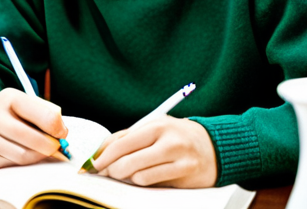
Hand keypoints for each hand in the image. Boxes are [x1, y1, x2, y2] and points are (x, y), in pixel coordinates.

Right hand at [0, 88, 68, 169]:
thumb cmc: (10, 116)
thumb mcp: (26, 104)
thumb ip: (47, 113)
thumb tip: (62, 134)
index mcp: (9, 98)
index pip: (45, 116)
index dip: (58, 128)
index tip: (62, 133)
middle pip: (33, 139)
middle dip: (51, 146)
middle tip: (56, 148)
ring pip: (23, 156)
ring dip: (39, 156)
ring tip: (41, 151)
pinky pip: (12, 166)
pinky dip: (23, 163)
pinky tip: (24, 154)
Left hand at [91, 116, 216, 187]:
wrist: (213, 146)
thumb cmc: (177, 137)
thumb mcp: (154, 128)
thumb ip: (128, 137)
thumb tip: (100, 151)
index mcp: (156, 124)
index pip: (121, 142)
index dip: (102, 155)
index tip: (92, 164)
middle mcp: (168, 139)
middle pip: (126, 160)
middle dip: (111, 169)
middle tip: (106, 172)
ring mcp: (178, 157)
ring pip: (138, 175)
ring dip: (128, 177)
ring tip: (130, 172)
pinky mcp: (185, 173)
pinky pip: (152, 182)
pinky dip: (143, 181)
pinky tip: (146, 175)